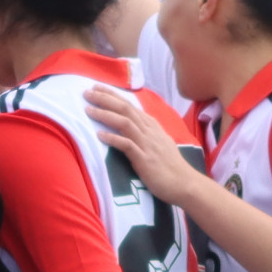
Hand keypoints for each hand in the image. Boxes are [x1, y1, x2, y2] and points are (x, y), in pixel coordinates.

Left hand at [86, 84, 195, 201]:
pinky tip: (100, 135)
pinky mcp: (145, 160)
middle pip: (125, 109)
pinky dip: (113, 139)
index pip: (130, 105)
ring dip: (105, 115)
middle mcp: (149, 131)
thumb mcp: (160, 143)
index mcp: (152, 126)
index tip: (97, 88)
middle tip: (87, 93)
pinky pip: (127, 145)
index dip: (113, 95)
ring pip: (125, 123)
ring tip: (88, 110)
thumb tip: (134, 125)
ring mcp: (147, 145)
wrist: (185, 183)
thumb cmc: (171, 166)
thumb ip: (147, 132)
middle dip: (105, 99)